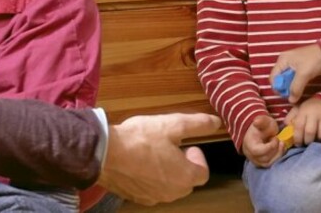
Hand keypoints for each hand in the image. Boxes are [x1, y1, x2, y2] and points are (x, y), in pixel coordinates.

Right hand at [97, 112, 221, 205]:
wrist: (104, 154)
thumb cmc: (141, 139)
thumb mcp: (173, 124)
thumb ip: (198, 125)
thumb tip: (216, 123)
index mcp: (184, 177)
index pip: (203, 173)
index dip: (198, 158)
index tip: (188, 145)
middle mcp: (171, 193)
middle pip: (186, 181)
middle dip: (183, 164)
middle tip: (172, 146)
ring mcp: (152, 198)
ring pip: (168, 186)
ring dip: (167, 172)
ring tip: (155, 152)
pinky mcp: (135, 197)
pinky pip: (151, 189)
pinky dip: (150, 178)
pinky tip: (140, 162)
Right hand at [241, 114, 284, 167]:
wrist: (259, 131)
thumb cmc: (262, 126)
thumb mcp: (263, 121)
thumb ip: (261, 121)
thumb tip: (256, 121)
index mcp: (249, 144)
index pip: (257, 151)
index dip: (269, 146)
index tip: (275, 137)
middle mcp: (251, 155)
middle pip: (264, 159)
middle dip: (275, 150)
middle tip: (280, 140)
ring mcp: (256, 160)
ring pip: (268, 163)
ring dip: (277, 154)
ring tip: (281, 144)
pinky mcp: (262, 163)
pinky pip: (270, 164)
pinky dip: (277, 157)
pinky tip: (281, 149)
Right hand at [269, 44, 320, 103]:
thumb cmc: (315, 59)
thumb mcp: (304, 74)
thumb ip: (295, 88)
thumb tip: (290, 100)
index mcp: (283, 60)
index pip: (273, 77)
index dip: (277, 88)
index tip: (285, 96)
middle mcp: (286, 62)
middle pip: (280, 79)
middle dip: (285, 89)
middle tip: (293, 95)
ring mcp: (293, 66)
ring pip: (288, 81)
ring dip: (292, 88)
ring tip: (298, 94)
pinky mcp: (301, 70)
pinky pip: (295, 80)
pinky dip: (297, 86)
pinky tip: (301, 90)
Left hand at [287, 97, 320, 145]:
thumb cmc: (310, 107)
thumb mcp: (299, 109)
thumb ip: (291, 117)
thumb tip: (286, 127)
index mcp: (304, 110)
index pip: (299, 126)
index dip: (297, 138)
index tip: (298, 143)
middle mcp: (315, 113)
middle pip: (310, 132)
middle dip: (308, 141)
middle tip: (308, 142)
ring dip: (319, 140)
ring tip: (317, 139)